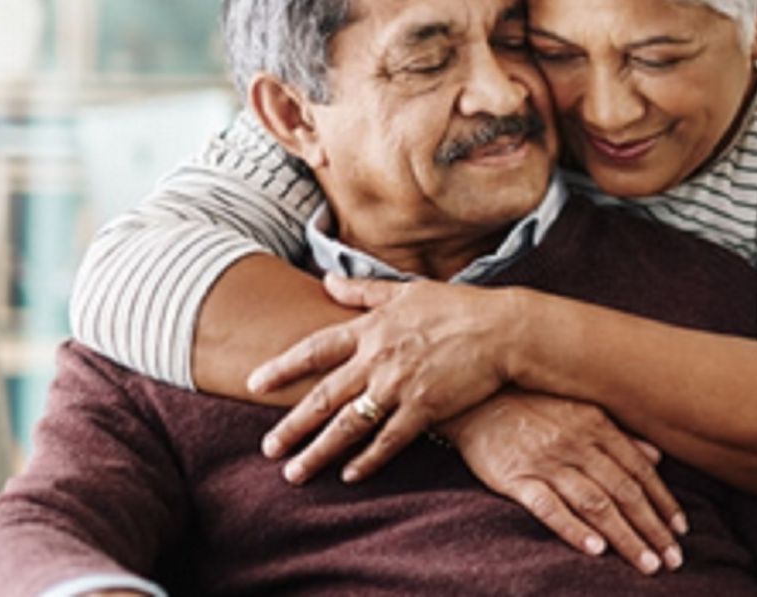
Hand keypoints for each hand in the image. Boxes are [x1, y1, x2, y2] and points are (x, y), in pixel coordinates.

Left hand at [249, 276, 520, 482]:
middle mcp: (378, 359)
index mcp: (370, 328)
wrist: (501, 329)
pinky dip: (368, 460)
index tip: (255, 383)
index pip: (315, 349)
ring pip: (349, 425)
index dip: (283, 367)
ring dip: (319, 452)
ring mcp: (400, 386)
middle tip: (267, 448)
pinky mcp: (425, 408)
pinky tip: (349, 476)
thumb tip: (327, 280)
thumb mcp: (405, 290)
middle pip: (325, 397)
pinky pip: (389, 441)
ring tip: (294, 472)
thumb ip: (362, 290)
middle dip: (292, 426)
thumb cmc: (455, 307)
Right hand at [442, 391, 687, 575]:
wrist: (473, 398)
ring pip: (595, 503)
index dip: (663, 501)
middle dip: (652, 528)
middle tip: (673, 560)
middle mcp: (576, 443)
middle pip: (623, 491)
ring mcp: (546, 461)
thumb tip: (656, 456)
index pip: (639, 469)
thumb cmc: (530, 403)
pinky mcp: (516, 477)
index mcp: (594, 424)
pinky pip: (549, 507)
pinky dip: (573, 529)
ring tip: (647, 564)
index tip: (681, 530)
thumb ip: (617, 433)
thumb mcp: (578, 408)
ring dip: (625, 536)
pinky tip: (594, 550)